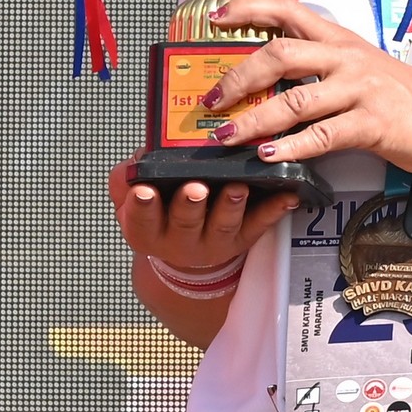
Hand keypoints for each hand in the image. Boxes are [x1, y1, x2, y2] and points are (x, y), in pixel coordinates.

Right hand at [112, 166, 297, 281]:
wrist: (185, 252)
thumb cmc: (159, 214)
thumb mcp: (132, 200)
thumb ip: (125, 180)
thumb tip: (138, 159)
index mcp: (148, 230)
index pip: (141, 220)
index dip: (142, 206)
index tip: (143, 190)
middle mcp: (180, 240)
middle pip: (185, 223)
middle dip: (190, 204)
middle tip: (195, 187)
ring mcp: (214, 241)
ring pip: (223, 224)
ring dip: (231, 205)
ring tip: (237, 187)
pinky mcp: (242, 238)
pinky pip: (259, 225)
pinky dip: (274, 210)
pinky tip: (286, 196)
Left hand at [197, 0, 411, 174]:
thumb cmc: (397, 95)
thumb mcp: (357, 66)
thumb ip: (318, 63)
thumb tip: (265, 76)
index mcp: (339, 39)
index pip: (288, 9)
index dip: (249, 8)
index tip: (216, 17)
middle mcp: (346, 58)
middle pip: (281, 54)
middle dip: (239, 77)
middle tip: (212, 99)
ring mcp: (359, 89)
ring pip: (294, 101)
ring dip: (253, 120)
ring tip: (226, 136)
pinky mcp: (370, 123)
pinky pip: (321, 136)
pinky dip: (290, 148)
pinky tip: (268, 156)